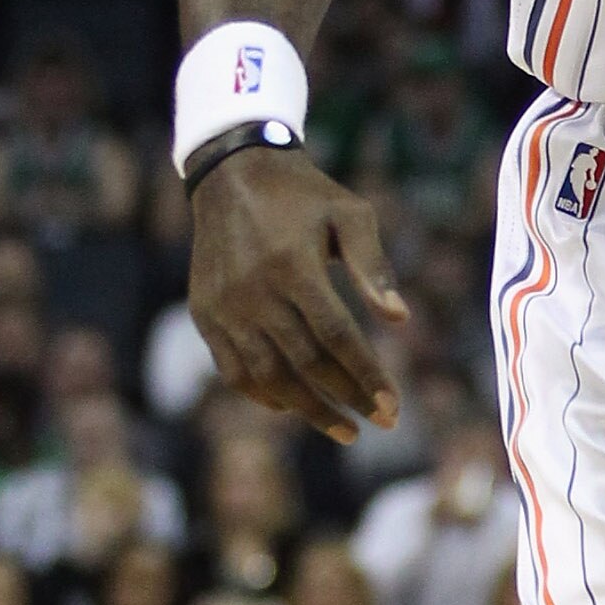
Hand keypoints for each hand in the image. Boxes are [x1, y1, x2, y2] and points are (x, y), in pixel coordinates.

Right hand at [188, 147, 407, 441]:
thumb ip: (374, 265)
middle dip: (347, 398)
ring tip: (344, 430)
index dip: (366, 376)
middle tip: (382, 422)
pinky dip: (264, 395)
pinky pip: (233, 370)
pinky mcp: (206, 314)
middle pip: (305, 363)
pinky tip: (292, 407)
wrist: (233, 173)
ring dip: (308, 410)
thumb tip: (399, 320)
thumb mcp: (350, 214)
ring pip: (268, 376)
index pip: (336, 337)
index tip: (394, 406)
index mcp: (293, 265)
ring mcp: (225, 306)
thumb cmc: (305, 196)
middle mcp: (254, 291)